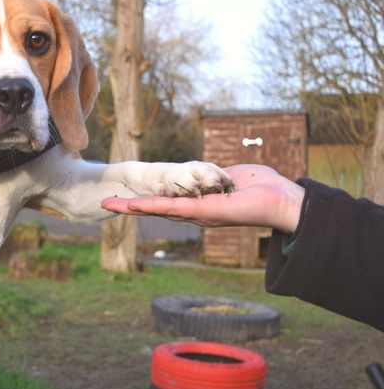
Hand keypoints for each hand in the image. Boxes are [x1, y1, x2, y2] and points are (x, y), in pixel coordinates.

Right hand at [100, 164, 305, 233]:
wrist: (282, 200)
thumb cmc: (263, 188)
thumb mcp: (232, 176)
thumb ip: (216, 175)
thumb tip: (214, 174)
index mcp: (199, 204)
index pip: (166, 201)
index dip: (146, 198)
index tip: (127, 195)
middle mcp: (194, 212)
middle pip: (155, 209)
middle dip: (130, 206)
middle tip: (106, 202)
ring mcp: (195, 214)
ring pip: (157, 209)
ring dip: (132, 207)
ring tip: (109, 203)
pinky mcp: (201, 212)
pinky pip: (171, 208)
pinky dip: (150, 206)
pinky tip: (132, 205)